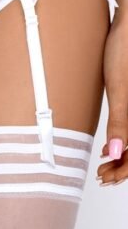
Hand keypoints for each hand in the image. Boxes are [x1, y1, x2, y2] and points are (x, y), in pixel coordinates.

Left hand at [97, 7, 127, 185]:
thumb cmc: (125, 51)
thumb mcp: (119, 89)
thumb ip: (120, 123)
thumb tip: (115, 154)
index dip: (127, 170)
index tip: (108, 177)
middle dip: (125, 166)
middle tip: (103, 175)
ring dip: (125, 155)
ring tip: (105, 163)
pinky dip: (125, 139)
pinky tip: (110, 145)